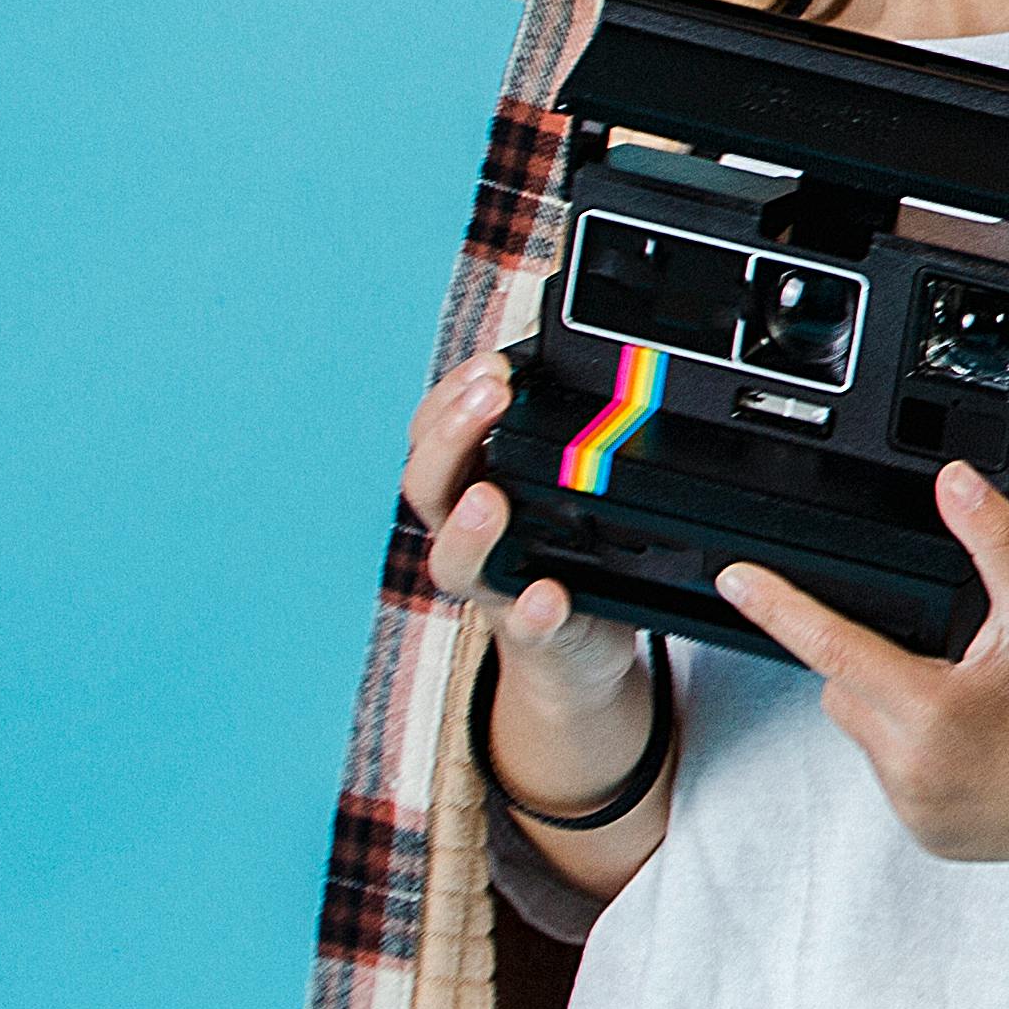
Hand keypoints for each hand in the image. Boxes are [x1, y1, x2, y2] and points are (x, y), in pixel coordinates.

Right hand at [408, 351, 664, 860]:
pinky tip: (548, 594)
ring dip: (468, 528)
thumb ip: (557, 433)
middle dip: (451, 436)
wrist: (577, 651)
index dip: (450, 395)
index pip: (432, 432)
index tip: (491, 364)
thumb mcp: (556, 484)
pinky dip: (534, 611)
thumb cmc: (564, 552)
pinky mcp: (535, 634)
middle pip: (426, 486)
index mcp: (470, 486)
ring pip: (455, 561)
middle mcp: (467, 535)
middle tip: (490, 397)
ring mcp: (495, 588)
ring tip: (488, 498)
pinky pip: (527, 627)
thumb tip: (582, 357)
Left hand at [720, 465, 1008, 872]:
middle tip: (952, 661)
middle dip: (875, 667)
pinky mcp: (928, 837)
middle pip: (845, 692)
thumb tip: (953, 480)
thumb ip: (995, 540)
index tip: (736, 580)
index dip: (778, 608)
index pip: (831, 646)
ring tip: (976, 711)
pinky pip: (893, 781)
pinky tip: (976, 750)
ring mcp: (918, 810)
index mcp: (933, 708)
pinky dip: (916, 758)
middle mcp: (913, 767)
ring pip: (866, 738)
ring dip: (894, 714)